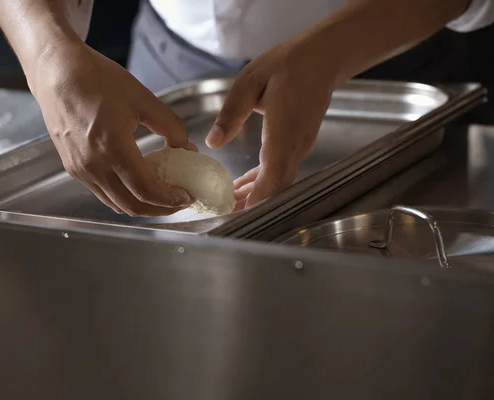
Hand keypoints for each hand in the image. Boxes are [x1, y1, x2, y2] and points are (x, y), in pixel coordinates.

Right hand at [31, 40, 193, 215]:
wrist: (57, 71)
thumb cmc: (98, 80)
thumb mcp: (142, 99)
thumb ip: (169, 126)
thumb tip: (187, 149)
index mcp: (112, 147)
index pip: (146, 189)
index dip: (170, 198)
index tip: (187, 196)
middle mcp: (93, 165)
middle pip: (132, 205)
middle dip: (160, 209)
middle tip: (179, 201)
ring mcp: (80, 170)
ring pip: (116, 204)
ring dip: (142, 205)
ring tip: (162, 195)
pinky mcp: (73, 168)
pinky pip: (103, 193)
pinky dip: (124, 196)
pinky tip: (137, 183)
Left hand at [205, 38, 336, 209]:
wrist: (322, 57)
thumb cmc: (286, 65)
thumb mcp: (250, 81)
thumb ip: (232, 113)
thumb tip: (213, 142)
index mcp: (284, 131)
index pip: (273, 176)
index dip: (257, 198)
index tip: (238, 213)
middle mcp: (295, 145)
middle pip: (276, 186)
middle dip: (251, 203)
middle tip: (224, 213)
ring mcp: (300, 146)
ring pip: (279, 181)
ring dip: (255, 193)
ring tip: (229, 201)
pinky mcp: (299, 144)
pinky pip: (281, 170)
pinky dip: (262, 180)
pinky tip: (244, 183)